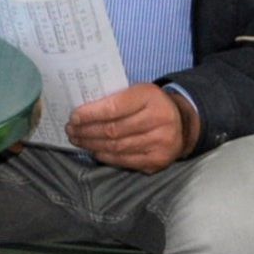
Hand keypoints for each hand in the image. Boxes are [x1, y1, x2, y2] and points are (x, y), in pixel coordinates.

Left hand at [66, 83, 197, 172]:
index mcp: (150, 96)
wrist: (182, 123)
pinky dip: (106, 157)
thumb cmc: (151, 105)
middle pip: (113, 130)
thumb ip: (114, 99)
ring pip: (117, 147)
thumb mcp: (138, 92)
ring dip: (92, 145)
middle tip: (71, 131)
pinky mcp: (158, 161)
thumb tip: (82, 112)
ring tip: (78, 141)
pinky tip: (94, 151)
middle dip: (87, 131)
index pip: (113, 108)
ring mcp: (160, 142)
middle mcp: (159, 119)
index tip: (73, 117)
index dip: (90, 114)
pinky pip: (125, 161)